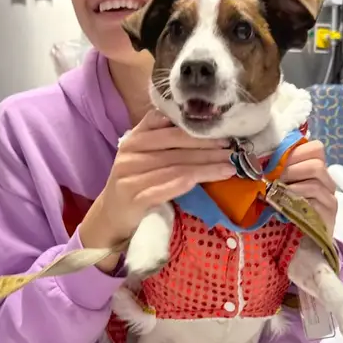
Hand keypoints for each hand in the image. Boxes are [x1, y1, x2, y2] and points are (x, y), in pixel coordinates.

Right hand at [79, 110, 235, 270]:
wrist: (110, 216)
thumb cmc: (134, 182)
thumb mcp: (142, 156)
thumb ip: (161, 138)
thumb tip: (200, 127)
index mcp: (134, 139)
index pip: (166, 127)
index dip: (194, 128)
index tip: (221, 131)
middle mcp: (130, 154)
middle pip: (175, 147)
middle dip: (207, 147)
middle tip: (232, 149)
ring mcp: (130, 177)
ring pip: (176, 167)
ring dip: (207, 166)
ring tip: (229, 166)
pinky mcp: (135, 198)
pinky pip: (167, 188)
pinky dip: (191, 182)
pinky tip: (210, 179)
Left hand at [280, 140, 337, 234]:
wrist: (304, 237)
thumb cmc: (290, 206)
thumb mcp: (283, 184)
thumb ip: (279, 170)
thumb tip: (261, 158)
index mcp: (318, 167)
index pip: (316, 148)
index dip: (296, 152)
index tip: (276, 162)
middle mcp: (327, 180)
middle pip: (317, 165)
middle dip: (291, 170)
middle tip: (274, 178)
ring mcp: (330, 196)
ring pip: (316, 183)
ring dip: (292, 186)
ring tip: (277, 191)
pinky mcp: (329, 212)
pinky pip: (316, 201)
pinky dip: (297, 200)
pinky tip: (284, 202)